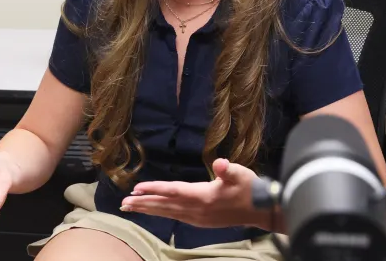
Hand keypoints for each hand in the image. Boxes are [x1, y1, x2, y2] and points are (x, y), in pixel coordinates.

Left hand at [120, 158, 263, 228]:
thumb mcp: (241, 174)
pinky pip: (175, 216)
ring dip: (148, 210)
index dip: (154, 189)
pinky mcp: (201, 220)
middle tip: (123, 204)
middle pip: (164, 205)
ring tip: (131, 208)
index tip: (136, 189)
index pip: (173, 191)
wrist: (262, 210)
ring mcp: (198, 217)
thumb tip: (221, 164)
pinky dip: (161, 213)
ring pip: (167, 213)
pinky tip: (154, 211)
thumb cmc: (250, 188)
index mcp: (203, 196)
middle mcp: (197, 209)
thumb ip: (229, 169)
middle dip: (143, 204)